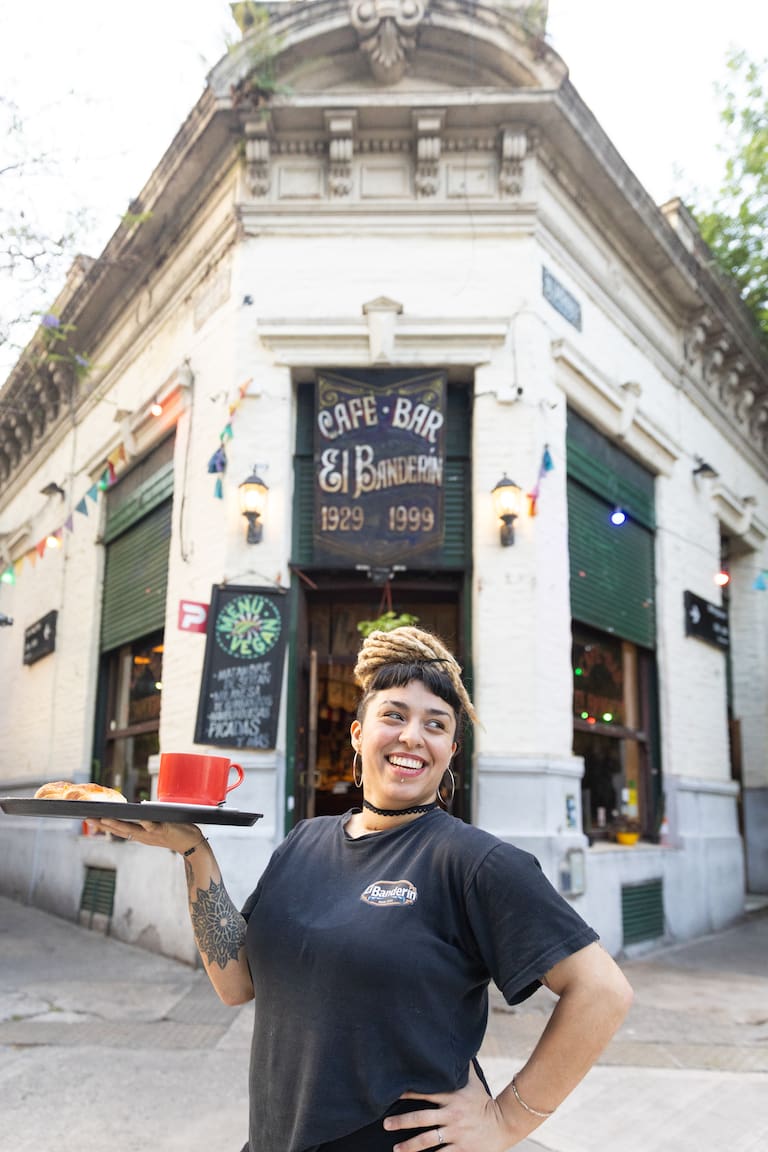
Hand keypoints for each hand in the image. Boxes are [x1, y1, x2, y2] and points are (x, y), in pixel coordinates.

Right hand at [89, 817, 203, 854]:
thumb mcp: (158, 827)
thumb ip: (148, 819)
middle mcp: (143, 836)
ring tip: (104, 818)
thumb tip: (141, 808)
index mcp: (140, 834)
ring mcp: (152, 833)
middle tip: (88, 818)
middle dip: (103, 824)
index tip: (90, 818)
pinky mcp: (163, 830)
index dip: (104, 825)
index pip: (118, 829)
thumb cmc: (177, 832)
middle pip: (119, 830)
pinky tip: (138, 816)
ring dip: (117, 824)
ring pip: (131, 829)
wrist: (192, 845)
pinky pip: (152, 825)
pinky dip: (145, 821)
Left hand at [384, 1063, 521, 1151]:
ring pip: (427, 1140)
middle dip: (401, 1122)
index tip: (392, 1094)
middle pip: (421, 1118)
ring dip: (409, 1146)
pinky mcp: (461, 1149)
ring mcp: (455, 1133)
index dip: (408, 1093)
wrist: (503, 1124)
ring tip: (396, 1149)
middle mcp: (451, 1114)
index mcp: (452, 1097)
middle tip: (386, 1124)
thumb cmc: (484, 1101)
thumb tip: (458, 1046)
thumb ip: (462, 1067)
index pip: (426, 1093)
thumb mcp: (473, 1082)